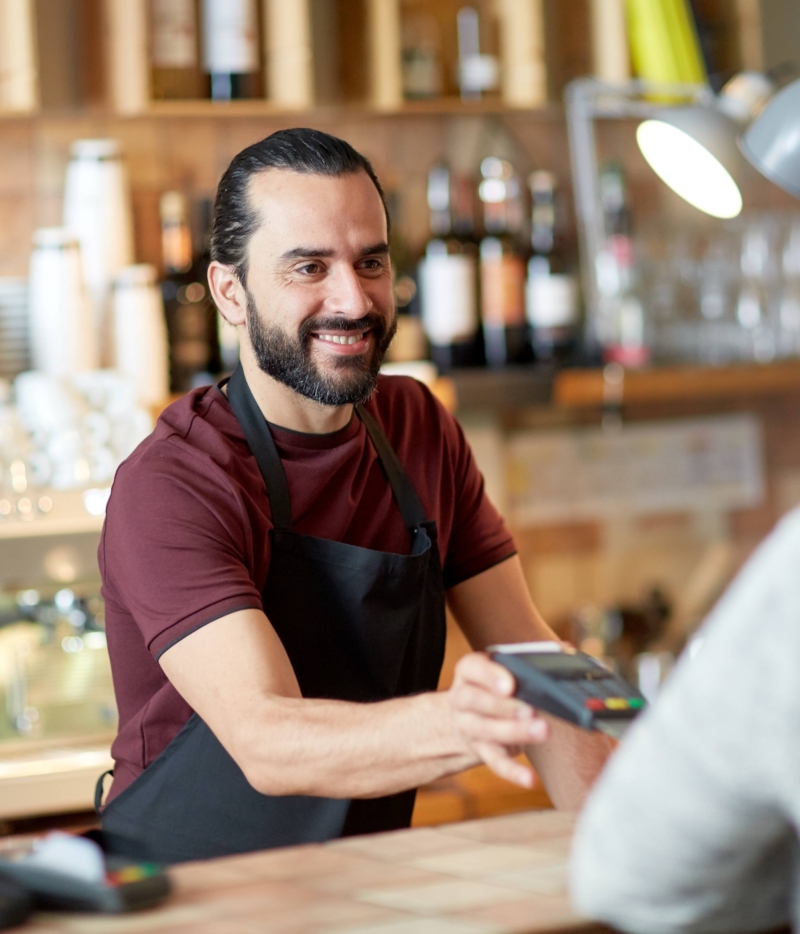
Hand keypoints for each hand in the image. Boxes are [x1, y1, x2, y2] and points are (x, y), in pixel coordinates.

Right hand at [446, 652, 548, 787]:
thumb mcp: (504, 668)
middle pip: (476, 702)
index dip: (489, 676)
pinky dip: (513, 772)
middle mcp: (463, 699)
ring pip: (487, 732)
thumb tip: (567, 652)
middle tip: (530, 709)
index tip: (510, 684)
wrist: (468, 716)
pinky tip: (530, 779)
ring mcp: (470, 727)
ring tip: (543, 730)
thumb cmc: (497, 687)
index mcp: (469, 671)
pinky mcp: (483, 751)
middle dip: (504, 706)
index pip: (472, 668)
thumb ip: (528, 661)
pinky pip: (495, 763)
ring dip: (514, 732)